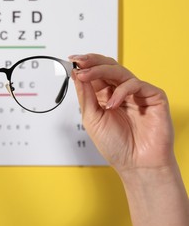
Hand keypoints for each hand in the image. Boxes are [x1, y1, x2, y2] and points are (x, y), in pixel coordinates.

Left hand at [70, 54, 174, 172]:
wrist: (136, 165)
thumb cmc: (115, 145)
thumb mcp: (91, 118)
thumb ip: (85, 96)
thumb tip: (77, 74)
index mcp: (105, 96)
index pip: (95, 74)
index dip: (84, 66)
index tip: (72, 61)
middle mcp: (120, 92)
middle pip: (107, 67)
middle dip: (91, 62)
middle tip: (79, 61)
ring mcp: (136, 93)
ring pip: (119, 71)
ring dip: (100, 70)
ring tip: (86, 76)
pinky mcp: (153, 96)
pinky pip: (135, 84)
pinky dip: (121, 91)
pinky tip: (112, 104)